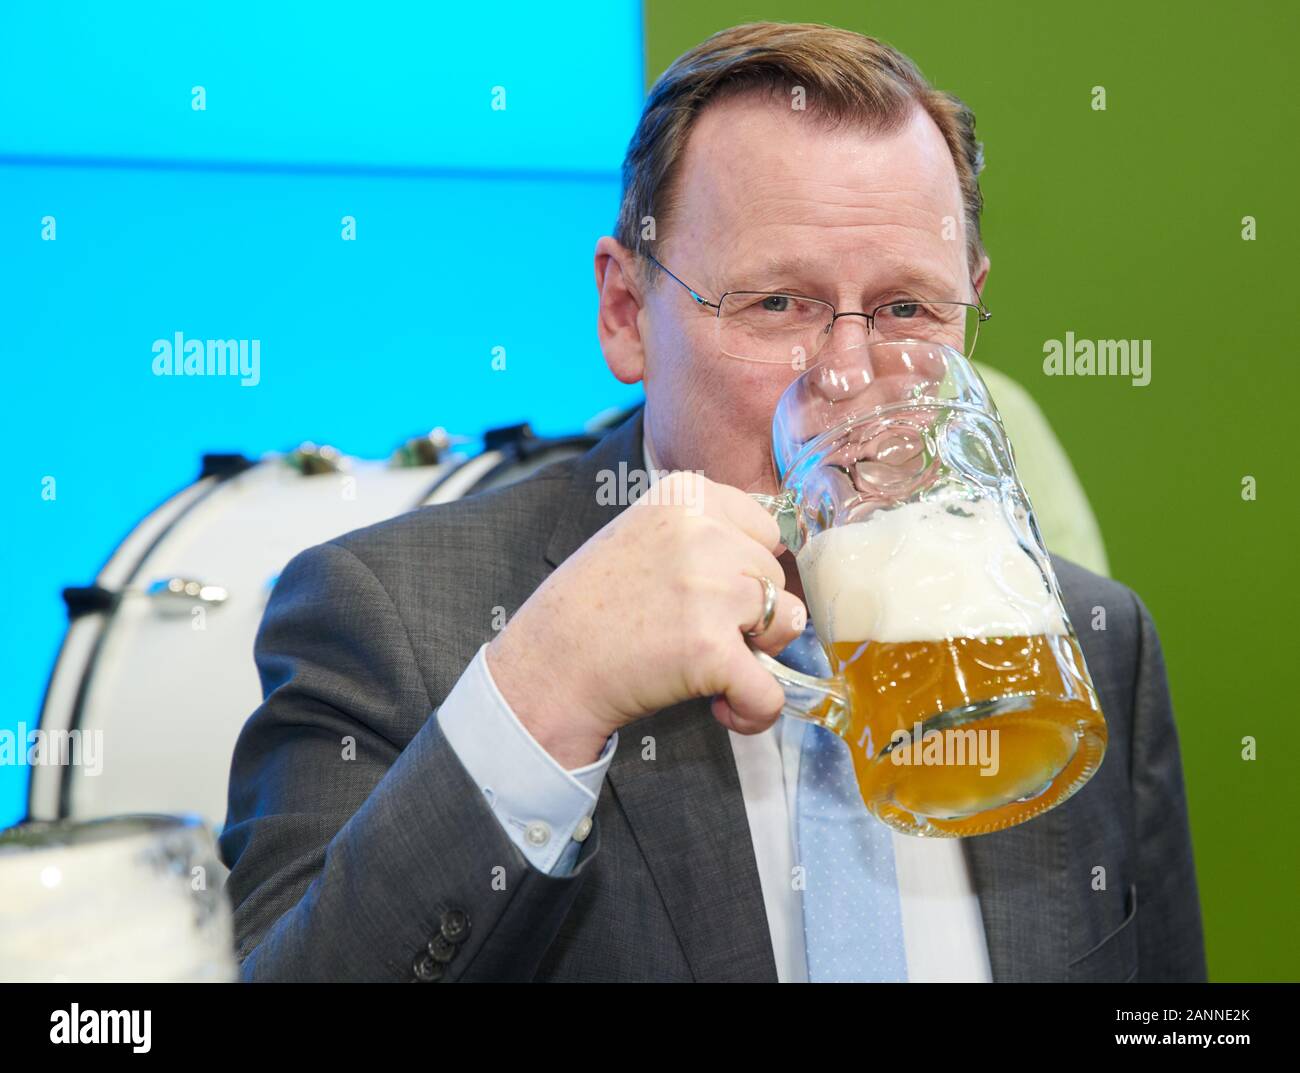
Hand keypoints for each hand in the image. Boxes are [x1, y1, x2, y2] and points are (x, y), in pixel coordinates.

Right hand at [486, 472, 807, 766]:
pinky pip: (771, 688)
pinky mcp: (711, 648)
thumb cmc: (592, 607)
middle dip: (751, 612)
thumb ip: (703, 531)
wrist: (546, 667)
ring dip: (758, 653)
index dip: (745, 569)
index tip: (711, 593)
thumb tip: (777, 552)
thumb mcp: (643, 534)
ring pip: (787, 622)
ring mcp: (710, 589)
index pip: (765, 527)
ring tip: (711, 666)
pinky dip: (755, 709)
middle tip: (698, 633)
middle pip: (775, 575)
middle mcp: (701, 533)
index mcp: (686, 496)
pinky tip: (724, 708)